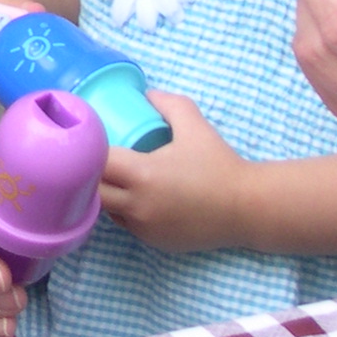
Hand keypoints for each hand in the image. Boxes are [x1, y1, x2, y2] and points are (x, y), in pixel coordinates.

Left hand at [98, 93, 247, 252]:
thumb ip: (167, 103)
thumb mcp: (194, 125)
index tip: (94, 140)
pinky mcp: (154, 242)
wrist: (247, 207)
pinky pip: (127, 224)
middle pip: (92, 190)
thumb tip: (145, 94)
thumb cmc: (219, 164)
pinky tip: (138, 196)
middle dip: (90, 174)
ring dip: (106, 193)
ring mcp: (144, 227)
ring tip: (118, 176)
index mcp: (142, 175)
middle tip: (98, 158)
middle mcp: (137, 205)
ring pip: (107, 210)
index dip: (90, 151)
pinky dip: (126, 210)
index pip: (96, 163)